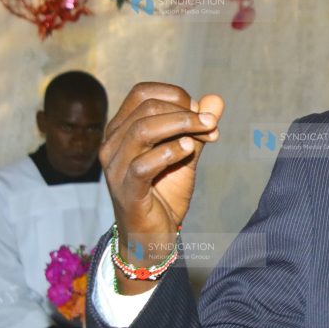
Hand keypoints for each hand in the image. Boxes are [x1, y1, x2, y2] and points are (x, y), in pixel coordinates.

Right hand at [99, 83, 223, 291]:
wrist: (153, 235)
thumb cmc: (165, 191)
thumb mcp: (186, 154)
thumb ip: (198, 128)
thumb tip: (216, 99)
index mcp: (121, 129)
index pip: (142, 92)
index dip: (176, 95)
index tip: (203, 113)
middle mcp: (112, 144)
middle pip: (147, 107)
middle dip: (185, 112)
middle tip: (212, 125)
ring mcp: (115, 167)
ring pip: (143, 130)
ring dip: (181, 126)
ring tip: (206, 133)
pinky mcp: (126, 190)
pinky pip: (143, 164)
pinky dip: (170, 152)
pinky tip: (190, 150)